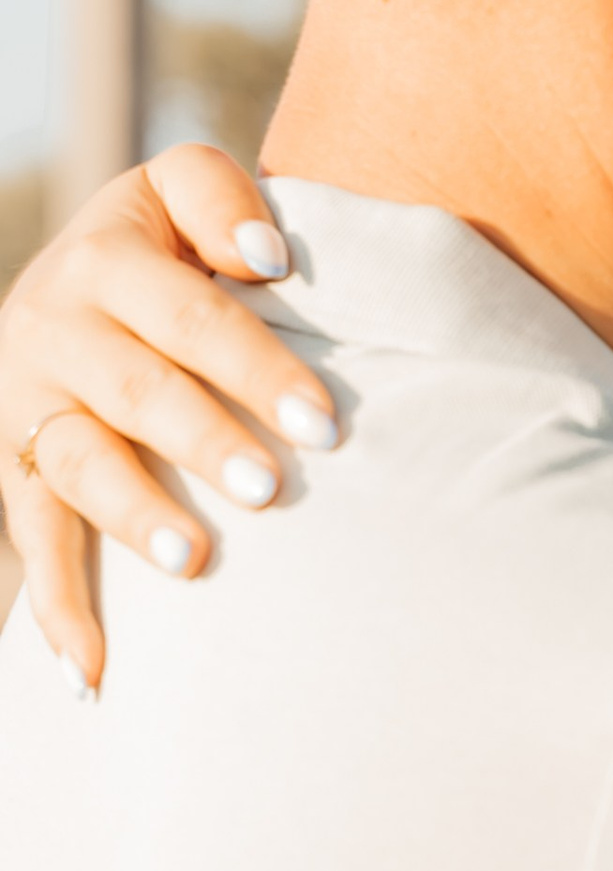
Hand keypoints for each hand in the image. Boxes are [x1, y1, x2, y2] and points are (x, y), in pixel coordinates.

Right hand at [0, 144, 347, 686]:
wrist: (80, 279)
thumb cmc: (170, 248)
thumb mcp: (181, 195)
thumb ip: (217, 200)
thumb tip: (268, 256)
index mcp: (109, 256)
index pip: (191, 313)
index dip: (254, 363)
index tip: (322, 423)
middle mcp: (54, 323)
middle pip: (137, 388)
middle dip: (202, 439)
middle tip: (270, 488)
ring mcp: (28, 400)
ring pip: (75, 463)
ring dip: (130, 515)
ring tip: (190, 561)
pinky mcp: (11, 464)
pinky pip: (29, 540)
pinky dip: (56, 609)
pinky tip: (92, 675)